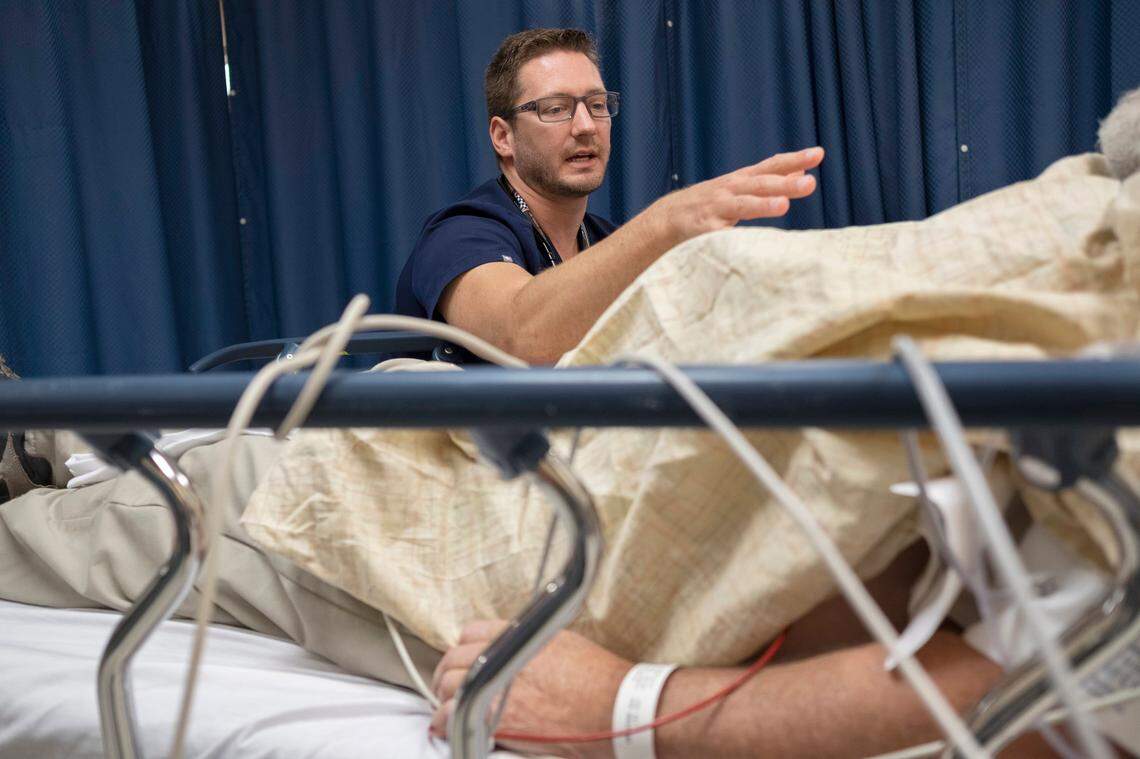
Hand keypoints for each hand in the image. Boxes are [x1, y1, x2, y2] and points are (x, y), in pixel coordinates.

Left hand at [430, 619, 633, 757]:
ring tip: (448, 706)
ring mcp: (498, 687)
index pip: (472, 631)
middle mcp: (505, 654)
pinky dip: (445, 721)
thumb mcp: (565, 641)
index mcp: (522, 632)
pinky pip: (454, 715)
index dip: (464, 647)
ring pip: (450, 684)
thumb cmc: (600, 677)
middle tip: (448, 683)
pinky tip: (446, 726)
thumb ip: (533, 640)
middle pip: (456, 658)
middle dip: (448, 671)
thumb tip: (519, 647)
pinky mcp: (499, 720)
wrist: (617, 708)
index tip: (464, 659)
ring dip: (445, 695)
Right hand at [648, 147, 823, 247]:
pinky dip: (732, 236)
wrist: (667, 218)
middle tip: (810, 184)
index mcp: (742, 180)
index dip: (794, 160)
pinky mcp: (703, 229)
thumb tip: (800, 173)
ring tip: (783, 206)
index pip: (772, 166)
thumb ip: (768, 181)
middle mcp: (731, 190)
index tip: (818, 153)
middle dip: (786, 184)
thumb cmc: (712, 203)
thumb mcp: (740, 188)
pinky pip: (720, 234)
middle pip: (761, 185)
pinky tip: (745, 241)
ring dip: (762, 205)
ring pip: (742, 206)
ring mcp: (716, 208)